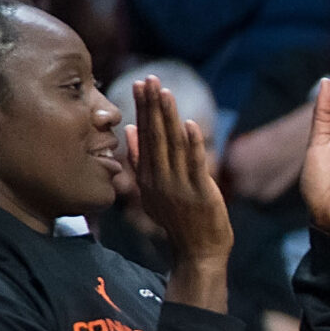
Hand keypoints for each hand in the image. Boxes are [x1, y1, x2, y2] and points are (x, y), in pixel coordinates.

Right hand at [130, 75, 232, 269]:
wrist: (197, 252)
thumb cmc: (178, 220)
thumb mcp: (152, 190)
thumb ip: (140, 160)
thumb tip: (130, 130)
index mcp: (147, 176)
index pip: (144, 135)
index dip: (143, 109)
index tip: (140, 84)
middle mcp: (159, 179)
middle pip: (154, 136)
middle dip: (151, 106)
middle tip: (149, 78)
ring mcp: (178, 187)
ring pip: (172, 146)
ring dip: (168, 117)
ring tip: (164, 92)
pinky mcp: (200, 194)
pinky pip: (194, 165)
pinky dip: (191, 144)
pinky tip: (189, 124)